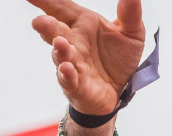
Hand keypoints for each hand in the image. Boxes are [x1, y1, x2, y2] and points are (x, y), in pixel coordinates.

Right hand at [27, 0, 145, 114]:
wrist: (121, 91)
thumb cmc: (119, 59)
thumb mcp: (132, 34)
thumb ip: (130, 14)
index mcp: (82, 24)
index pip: (62, 8)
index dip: (46, 1)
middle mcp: (73, 42)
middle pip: (56, 31)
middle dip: (46, 26)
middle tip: (38, 21)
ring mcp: (73, 64)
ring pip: (61, 56)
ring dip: (59, 50)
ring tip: (60, 43)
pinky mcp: (77, 86)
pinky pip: (69, 80)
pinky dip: (66, 75)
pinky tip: (66, 68)